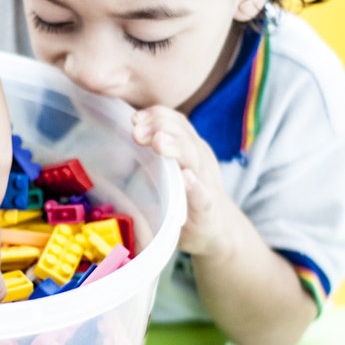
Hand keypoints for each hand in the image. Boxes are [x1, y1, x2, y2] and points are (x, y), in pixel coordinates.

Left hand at [132, 106, 229, 255]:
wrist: (216, 228)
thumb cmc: (187, 196)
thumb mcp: (172, 168)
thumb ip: (155, 152)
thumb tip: (127, 132)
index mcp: (190, 149)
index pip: (176, 123)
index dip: (157, 116)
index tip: (135, 118)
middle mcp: (200, 161)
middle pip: (184, 136)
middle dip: (161, 127)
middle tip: (138, 132)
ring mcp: (206, 184)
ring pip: (194, 160)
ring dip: (176, 148)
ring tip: (159, 142)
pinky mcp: (207, 209)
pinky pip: (204, 196)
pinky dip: (195, 187)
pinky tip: (187, 178)